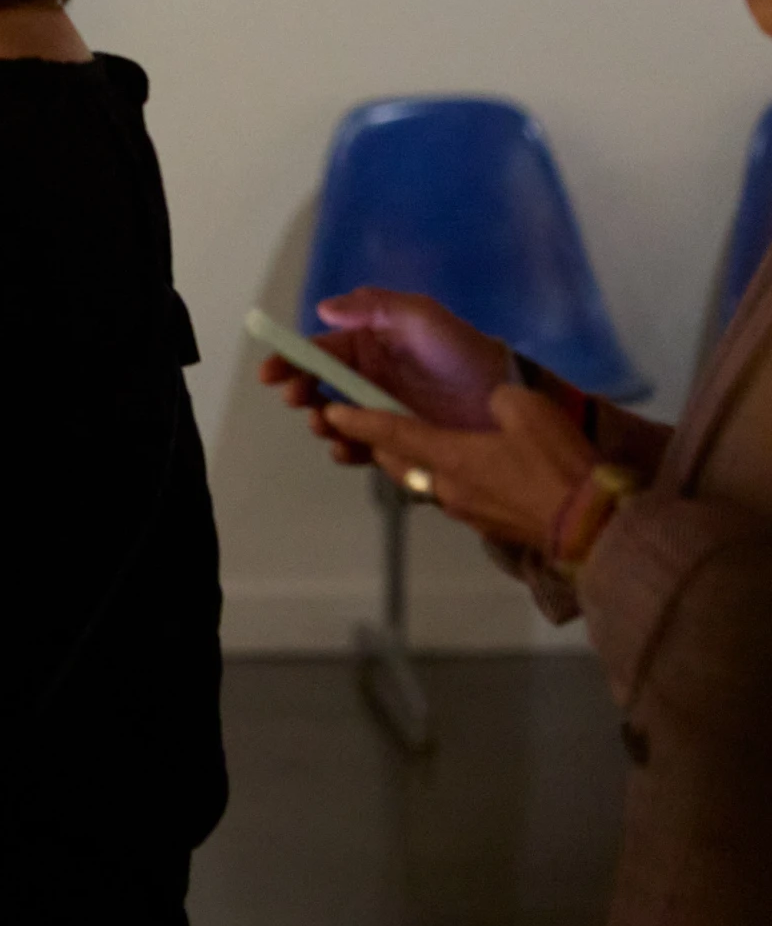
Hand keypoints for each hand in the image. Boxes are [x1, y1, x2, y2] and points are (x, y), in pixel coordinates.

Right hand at [258, 287, 513, 463]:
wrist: (507, 399)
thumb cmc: (462, 352)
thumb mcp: (422, 316)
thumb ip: (374, 306)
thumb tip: (323, 309)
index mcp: (367, 345)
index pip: (319, 351)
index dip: (290, 360)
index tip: (271, 374)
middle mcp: (367, 378)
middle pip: (318, 387)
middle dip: (300, 393)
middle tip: (297, 399)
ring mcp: (380, 411)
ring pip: (334, 419)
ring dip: (320, 422)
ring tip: (324, 425)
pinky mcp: (396, 441)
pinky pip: (361, 447)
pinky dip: (347, 450)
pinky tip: (346, 449)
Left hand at [325, 384, 596, 552]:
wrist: (594, 527)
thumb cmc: (557, 465)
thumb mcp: (527, 410)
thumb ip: (498, 399)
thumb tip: (491, 402)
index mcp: (449, 455)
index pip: (390, 433)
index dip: (358, 421)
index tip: (330, 413)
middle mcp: (447, 486)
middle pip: (397, 461)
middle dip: (378, 443)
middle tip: (367, 425)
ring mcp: (466, 510)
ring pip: (422, 481)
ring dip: (410, 462)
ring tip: (410, 445)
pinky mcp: (487, 524)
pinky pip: (450, 495)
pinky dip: (443, 478)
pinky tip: (461, 470)